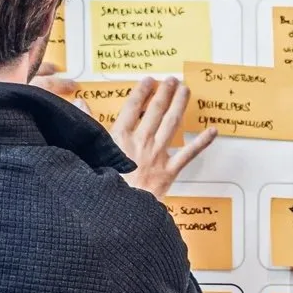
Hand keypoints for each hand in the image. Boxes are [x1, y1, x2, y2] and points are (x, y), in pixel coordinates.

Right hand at [67, 74, 215, 198]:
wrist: (117, 212)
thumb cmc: (105, 183)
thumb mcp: (89, 151)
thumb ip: (87, 123)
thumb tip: (80, 102)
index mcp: (120, 136)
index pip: (132, 106)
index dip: (142, 91)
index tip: (149, 81)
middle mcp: (141, 142)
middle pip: (155, 111)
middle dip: (165, 92)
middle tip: (172, 80)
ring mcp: (157, 155)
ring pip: (172, 124)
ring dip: (180, 104)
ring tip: (186, 90)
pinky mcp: (169, 172)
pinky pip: (188, 154)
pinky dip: (201, 142)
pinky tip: (212, 131)